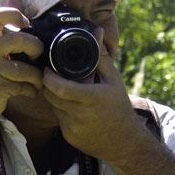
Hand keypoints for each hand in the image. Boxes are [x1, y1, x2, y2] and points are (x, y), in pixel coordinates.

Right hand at [0, 8, 44, 135]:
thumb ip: (3, 28)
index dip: (15, 15)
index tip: (26, 24)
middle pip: (20, 40)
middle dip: (36, 48)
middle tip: (38, 56)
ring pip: (26, 69)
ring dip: (37, 77)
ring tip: (37, 80)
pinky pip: (24, 86)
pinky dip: (32, 90)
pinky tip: (29, 91)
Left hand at [40, 45, 147, 166]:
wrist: (125, 143)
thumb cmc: (120, 108)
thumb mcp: (114, 80)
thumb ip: (101, 57)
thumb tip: (96, 31)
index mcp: (91, 99)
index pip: (58, 87)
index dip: (48, 76)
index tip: (48, 68)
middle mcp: (80, 115)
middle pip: (50, 96)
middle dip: (48, 84)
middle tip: (52, 75)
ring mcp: (73, 128)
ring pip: (53, 107)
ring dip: (54, 97)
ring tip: (64, 89)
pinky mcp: (70, 137)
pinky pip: (59, 119)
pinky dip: (61, 110)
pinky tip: (73, 107)